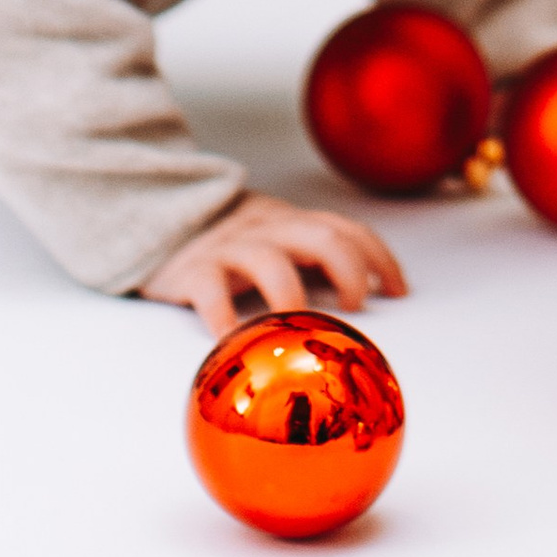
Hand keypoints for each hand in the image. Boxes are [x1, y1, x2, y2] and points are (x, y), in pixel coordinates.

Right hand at [140, 192, 405, 337]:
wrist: (157, 215)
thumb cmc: (233, 246)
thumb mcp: (276, 239)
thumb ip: (313, 260)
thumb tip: (370, 303)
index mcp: (292, 223)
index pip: (346, 229)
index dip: (378, 257)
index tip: (399, 292)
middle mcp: (268, 228)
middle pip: (320, 236)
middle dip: (348, 269)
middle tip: (356, 307)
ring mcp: (231, 247)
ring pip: (269, 259)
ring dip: (291, 293)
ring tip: (296, 325)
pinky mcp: (193, 269)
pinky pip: (211, 290)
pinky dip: (225, 316)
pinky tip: (233, 341)